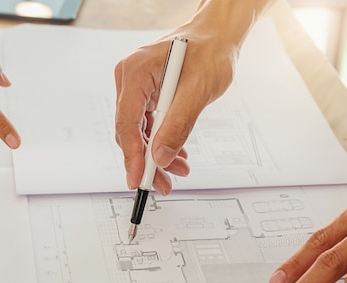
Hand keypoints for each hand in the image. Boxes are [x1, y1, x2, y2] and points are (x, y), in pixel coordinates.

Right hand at [114, 1, 267, 193]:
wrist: (218, 36)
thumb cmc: (210, 51)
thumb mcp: (198, 91)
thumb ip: (178, 125)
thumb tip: (161, 156)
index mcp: (135, 72)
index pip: (127, 122)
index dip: (132, 155)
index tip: (137, 179)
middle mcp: (130, 79)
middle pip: (131, 131)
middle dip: (147, 160)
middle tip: (163, 183)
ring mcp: (137, 86)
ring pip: (140, 131)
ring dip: (157, 154)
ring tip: (178, 169)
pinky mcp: (147, 93)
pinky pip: (149, 124)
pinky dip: (161, 140)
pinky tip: (176, 153)